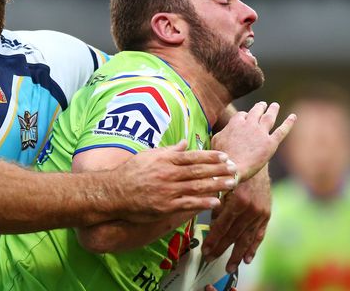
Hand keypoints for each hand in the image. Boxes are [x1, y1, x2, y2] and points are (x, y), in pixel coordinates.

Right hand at [115, 140, 238, 222]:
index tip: (225, 157)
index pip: (193, 157)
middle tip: (235, 169)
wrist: (114, 192)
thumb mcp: (148, 155)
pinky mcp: (165, 206)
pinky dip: (202, 202)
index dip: (211, 157)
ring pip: (197, 186)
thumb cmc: (130, 172)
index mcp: (165, 160)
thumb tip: (184, 143)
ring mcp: (168, 190)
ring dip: (216, 185)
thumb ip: (168, 150)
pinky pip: (188, 204)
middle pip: (199, 171)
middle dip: (219, 170)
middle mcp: (169, 174)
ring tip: (232, 183)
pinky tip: (216, 201)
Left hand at [201, 166, 270, 272]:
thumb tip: (211, 224)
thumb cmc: (229, 167)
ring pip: (247, 237)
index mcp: (237, 200)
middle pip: (233, 234)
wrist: (252, 155)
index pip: (222, 226)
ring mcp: (260, 211)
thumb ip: (215, 204)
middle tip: (210, 259)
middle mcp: (250, 208)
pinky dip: (253, 246)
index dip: (213, 240)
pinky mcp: (266, 212)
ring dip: (237, 254)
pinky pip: (260, 233)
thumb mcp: (218, 184)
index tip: (204, 250)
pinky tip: (247, 258)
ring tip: (229, 266)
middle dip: (221, 249)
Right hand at [211, 102, 294, 181]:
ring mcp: (261, 133)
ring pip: (269, 117)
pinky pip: (282, 130)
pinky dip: (288, 123)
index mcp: (236, 123)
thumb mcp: (216, 140)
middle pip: (256, 112)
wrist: (232, 168)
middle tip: (263, 105)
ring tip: (275, 106)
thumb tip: (225, 129)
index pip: (242, 115)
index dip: (244, 116)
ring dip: (273, 110)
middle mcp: (250, 124)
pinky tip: (293, 116)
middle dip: (260, 107)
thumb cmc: (221, 156)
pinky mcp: (271, 143)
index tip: (245, 118)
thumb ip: (223, 131)